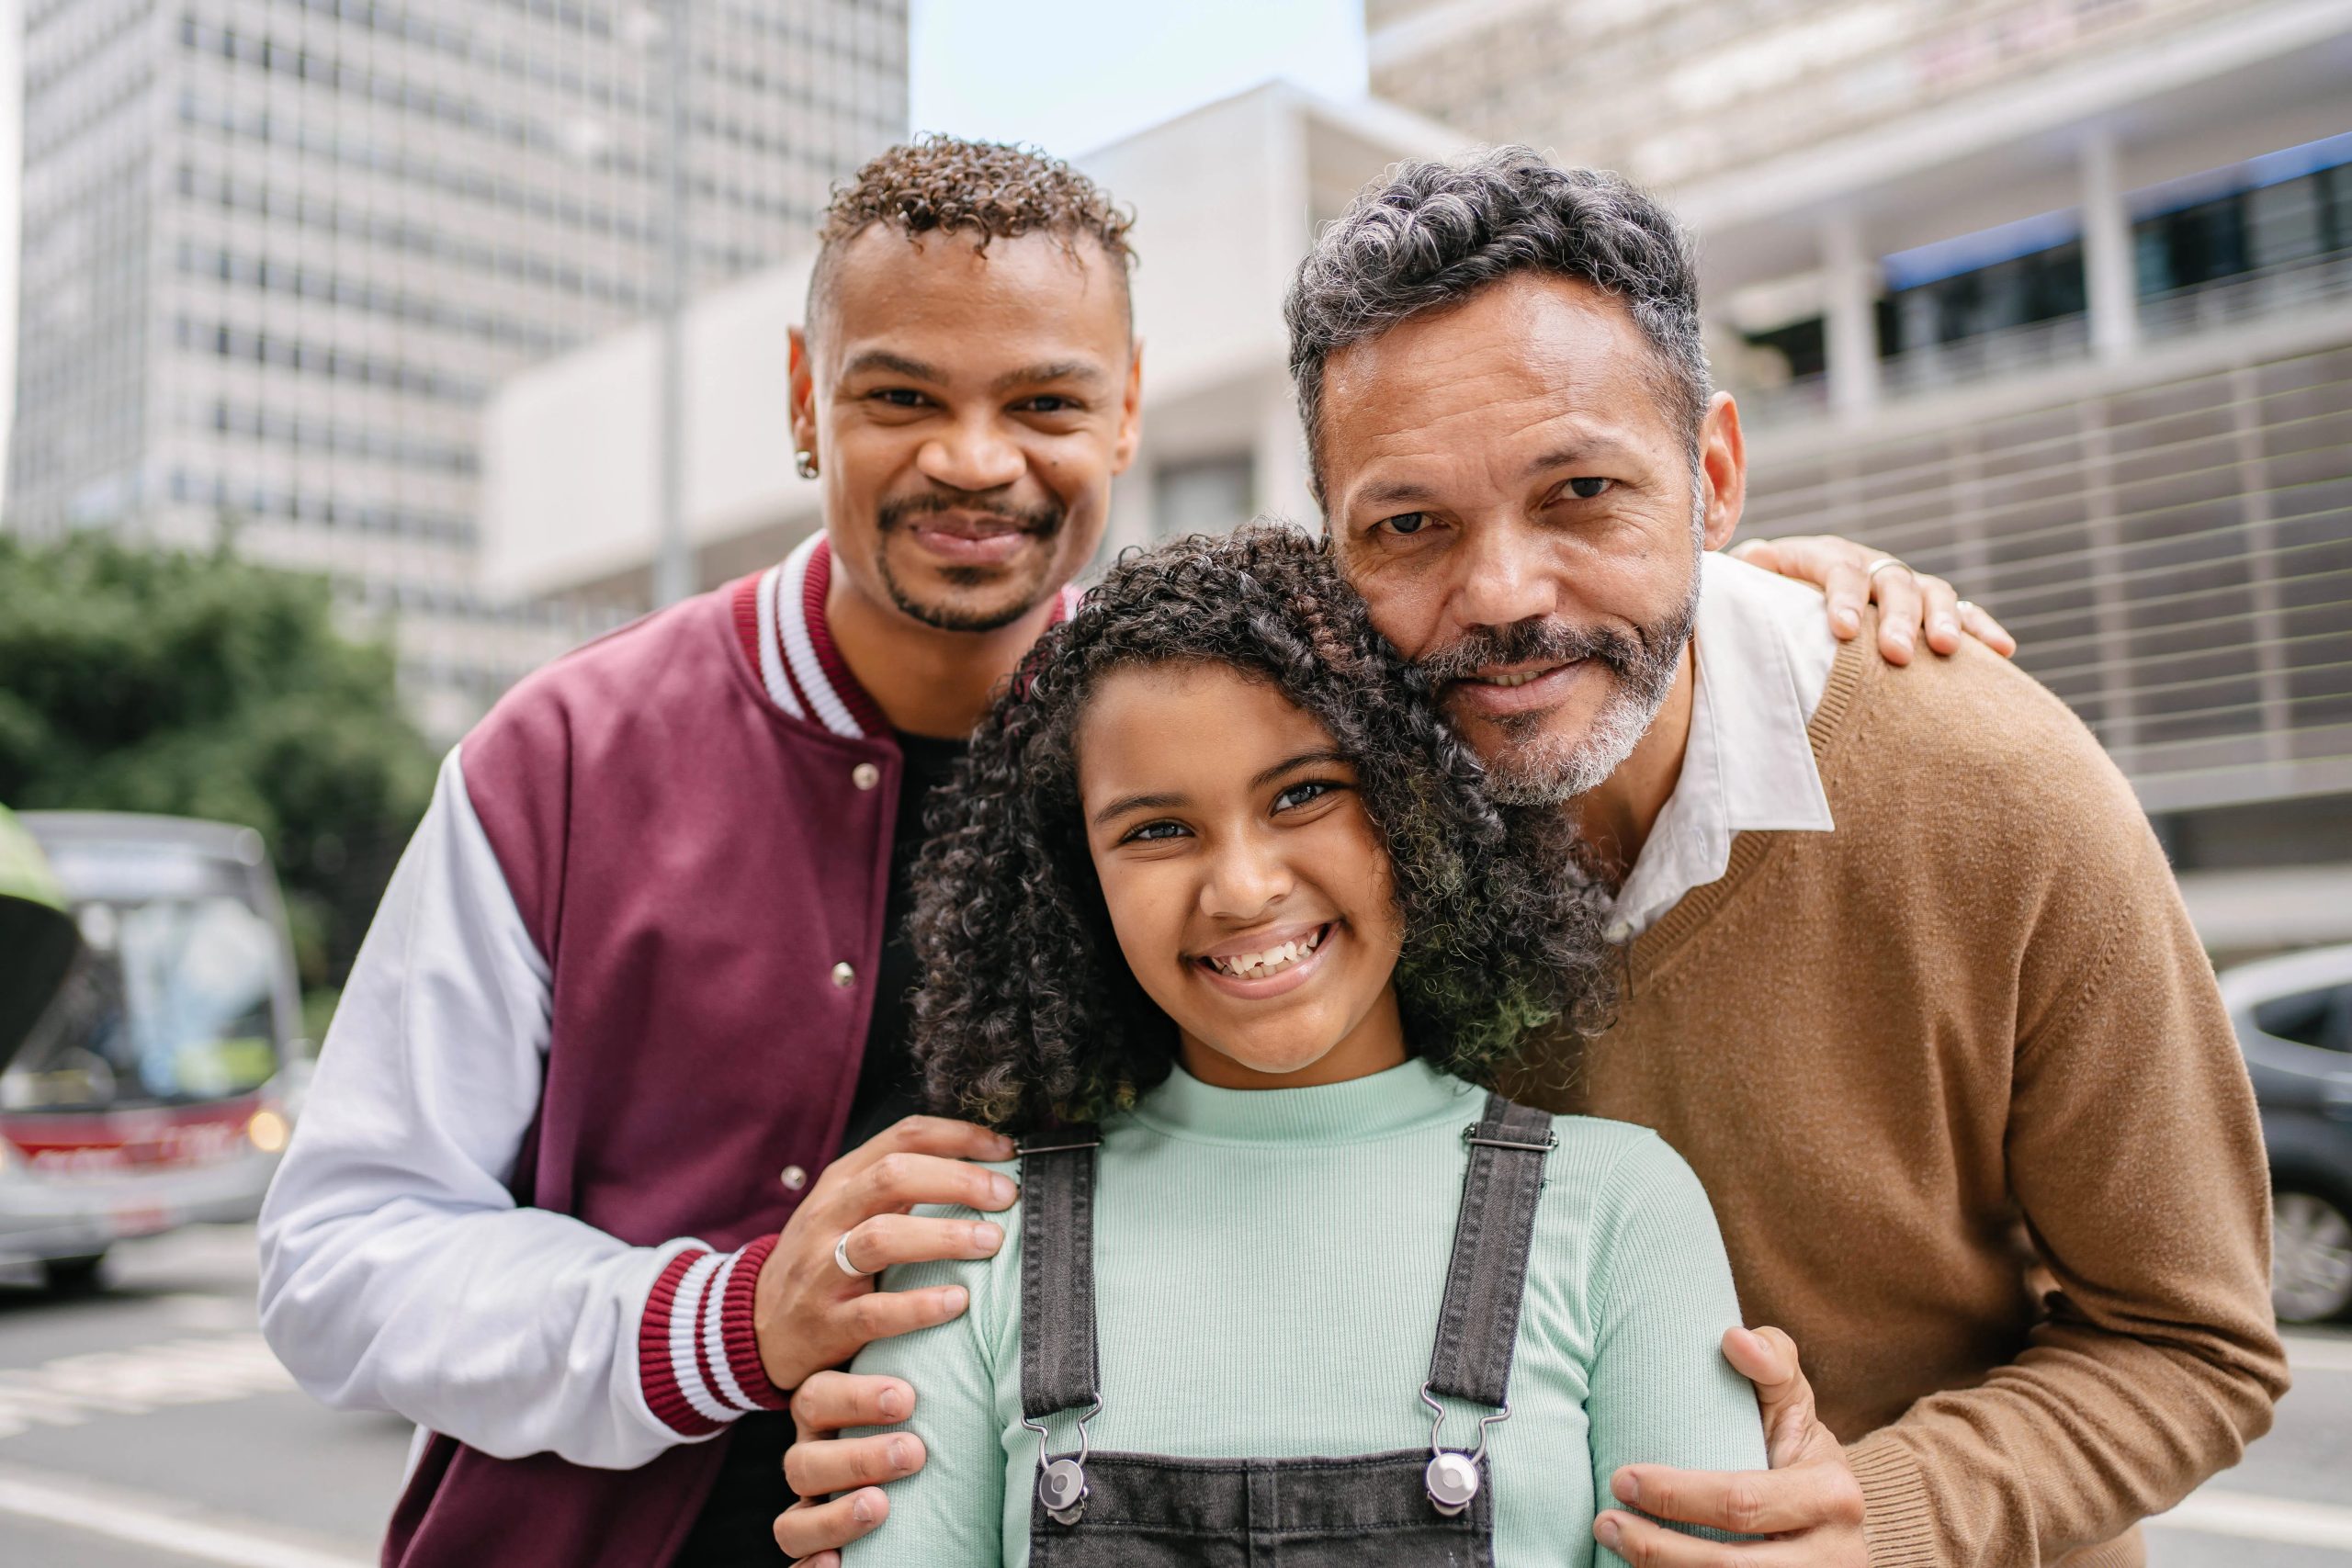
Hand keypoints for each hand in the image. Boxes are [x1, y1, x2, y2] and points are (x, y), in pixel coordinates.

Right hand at [753, 1115, 1017, 1396]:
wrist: (753, 1322)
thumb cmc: (822, 1257)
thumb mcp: (849, 1207)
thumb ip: (902, 1184)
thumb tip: (982, 1163)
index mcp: (843, 1179)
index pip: (904, 1137)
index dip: (960, 1137)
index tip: (1007, 1150)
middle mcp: (830, 1215)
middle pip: (893, 1177)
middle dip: (957, 1181)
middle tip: (1006, 1196)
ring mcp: (823, 1267)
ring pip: (881, 1237)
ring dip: (942, 1237)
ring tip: (990, 1242)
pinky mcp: (826, 1322)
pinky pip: (874, 1311)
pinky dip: (919, 1305)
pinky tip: (957, 1301)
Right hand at [772, 1371, 927, 1564]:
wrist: (921, 1472)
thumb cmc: (924, 1415)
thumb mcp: (917, 1389)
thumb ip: (933, 1363)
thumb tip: (975, 1302)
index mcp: (830, 1413)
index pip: (819, 1395)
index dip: (858, 1398)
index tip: (910, 1398)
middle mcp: (813, 1458)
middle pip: (803, 1458)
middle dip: (857, 1454)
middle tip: (914, 1452)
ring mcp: (812, 1508)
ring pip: (794, 1517)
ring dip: (836, 1514)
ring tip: (880, 1506)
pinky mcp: (815, 1549)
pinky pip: (797, 1562)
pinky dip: (812, 1566)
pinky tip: (838, 1564)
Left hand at [1593, 1326, 1865, 1565]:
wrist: (1838, 1518)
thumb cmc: (1797, 1449)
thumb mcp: (1794, 1403)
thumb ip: (1772, 1362)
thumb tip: (1733, 1338)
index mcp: (1831, 1495)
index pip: (1741, 1503)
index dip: (1675, 1496)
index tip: (1621, 1478)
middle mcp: (1833, 1554)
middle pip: (1731, 1566)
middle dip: (1658, 1547)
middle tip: (1605, 1520)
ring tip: (1614, 1542)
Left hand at [1730, 534, 2017, 665]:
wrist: (1784, 593)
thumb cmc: (1760, 599)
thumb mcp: (1745, 585)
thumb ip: (1737, 579)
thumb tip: (1719, 571)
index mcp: (1820, 556)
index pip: (1836, 569)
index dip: (1841, 596)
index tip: (1842, 631)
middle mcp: (1866, 563)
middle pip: (1889, 581)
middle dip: (1895, 616)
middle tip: (1896, 653)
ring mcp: (1901, 584)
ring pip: (1931, 592)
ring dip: (1943, 618)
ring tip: (1946, 649)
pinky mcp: (1927, 608)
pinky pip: (1964, 612)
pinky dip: (1982, 627)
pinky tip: (2003, 650)